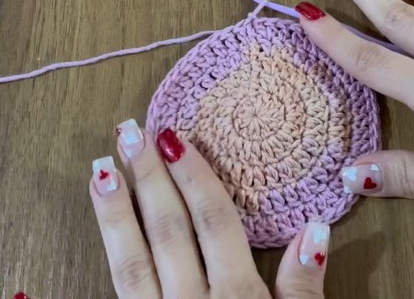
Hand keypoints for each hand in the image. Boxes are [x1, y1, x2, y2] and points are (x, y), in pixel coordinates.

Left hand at [89, 121, 329, 297]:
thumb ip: (304, 290)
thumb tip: (315, 228)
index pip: (213, 223)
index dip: (194, 176)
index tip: (173, 135)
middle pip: (166, 231)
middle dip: (147, 178)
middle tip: (129, 131)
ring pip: (129, 263)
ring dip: (113, 213)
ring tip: (99, 169)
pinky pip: (117, 297)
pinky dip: (106, 262)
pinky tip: (98, 238)